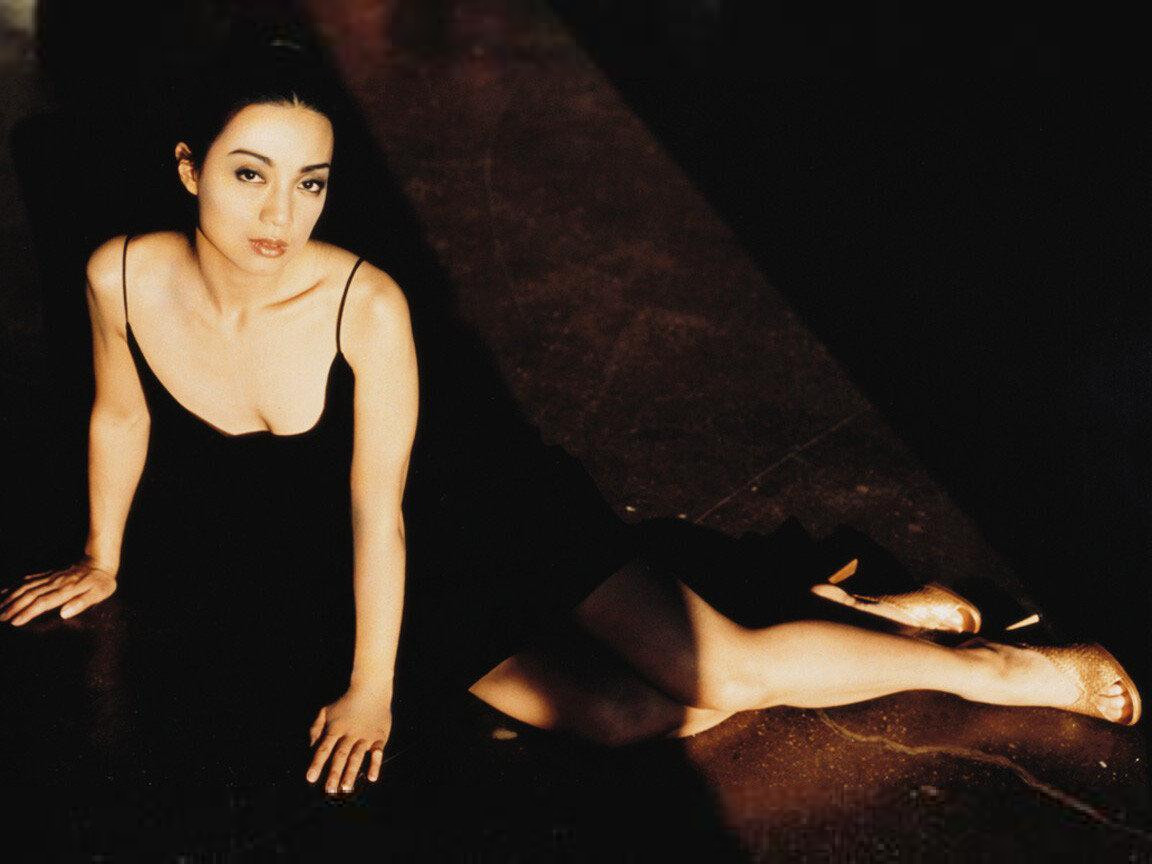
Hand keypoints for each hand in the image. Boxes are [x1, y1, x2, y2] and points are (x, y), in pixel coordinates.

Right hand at [0, 559, 116, 625]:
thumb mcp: (99, 593)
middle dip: (13, 607)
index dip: (28, 612)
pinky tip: (4, 591)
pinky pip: (28, 580)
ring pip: (25, 587)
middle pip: (29, 595)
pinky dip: (15, 585)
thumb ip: (82, 603)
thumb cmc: (102, 581)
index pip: (42, 602)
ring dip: (10, 596)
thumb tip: (64, 613)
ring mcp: (50, 578)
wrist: (100, 561)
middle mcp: (54, 583)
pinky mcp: (49, 574)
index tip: (14, 621)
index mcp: (66, 590)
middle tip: (0, 618)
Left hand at [306, 685, 392, 794]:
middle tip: (329, 790)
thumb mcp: (326, 711)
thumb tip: (310, 746)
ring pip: (357, 756)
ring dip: (352, 772)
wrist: (371, 688)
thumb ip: (316, 728)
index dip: (317, 763)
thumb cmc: (346, 702)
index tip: (310, 778)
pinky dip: (375, 764)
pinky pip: (377, 752)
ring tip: (346, 788)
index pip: (324, 748)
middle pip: (340, 755)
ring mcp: (365, 736)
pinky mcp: (379, 736)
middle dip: (334, 773)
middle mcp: (350, 734)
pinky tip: (372, 778)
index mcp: (335, 728)